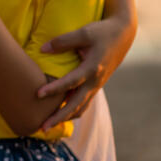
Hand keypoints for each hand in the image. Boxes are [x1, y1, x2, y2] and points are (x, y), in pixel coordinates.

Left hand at [35, 11, 136, 129]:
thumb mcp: (83, 33)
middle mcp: (95, 81)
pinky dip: (74, 110)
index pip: (70, 82)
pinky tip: (61, 114)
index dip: (54, 89)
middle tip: (43, 128)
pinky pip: (84, 102)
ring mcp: (97, 84)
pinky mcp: (96, 84)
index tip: (38, 94)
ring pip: (81, 107)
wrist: (123, 34)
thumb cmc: (101, 32)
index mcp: (92, 68)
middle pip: (76, 105)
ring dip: (66, 117)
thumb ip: (62, 41)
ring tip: (49, 125)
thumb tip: (42, 49)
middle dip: (59, 117)